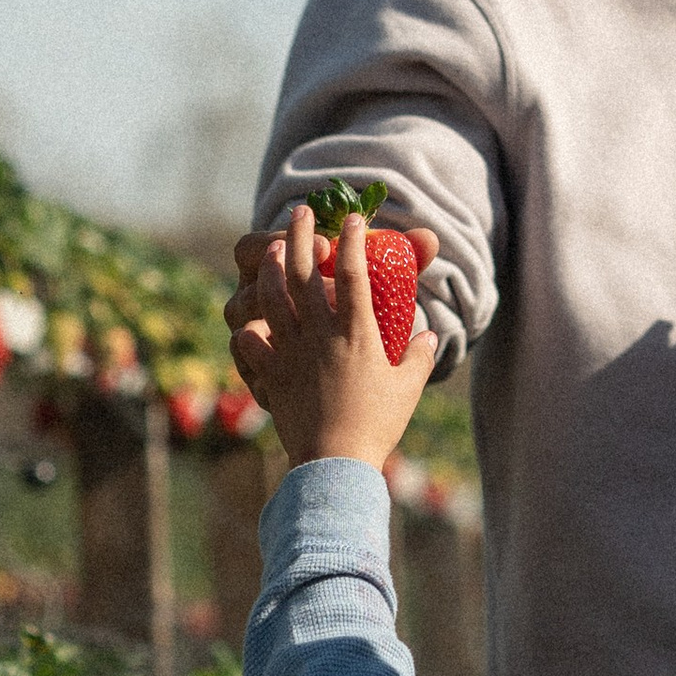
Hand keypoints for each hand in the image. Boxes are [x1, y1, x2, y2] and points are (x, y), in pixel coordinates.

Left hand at [228, 203, 438, 468]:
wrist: (336, 463)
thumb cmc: (378, 425)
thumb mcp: (408, 388)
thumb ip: (419, 356)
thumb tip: (428, 336)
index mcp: (357, 333)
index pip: (354, 273)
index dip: (354, 241)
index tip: (355, 219)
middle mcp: (320, 334)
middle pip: (304, 272)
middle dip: (302, 235)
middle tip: (301, 213)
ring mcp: (291, 352)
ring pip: (271, 298)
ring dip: (271, 269)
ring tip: (274, 251)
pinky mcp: (271, 375)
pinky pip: (248, 345)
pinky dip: (247, 332)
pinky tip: (251, 325)